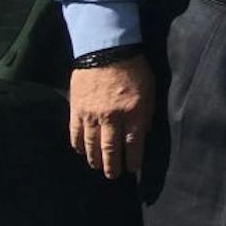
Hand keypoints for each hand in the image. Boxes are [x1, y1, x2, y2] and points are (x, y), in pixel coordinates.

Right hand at [69, 56, 154, 178]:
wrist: (106, 49)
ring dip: (94, 159)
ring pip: (91, 144)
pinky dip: (78, 145)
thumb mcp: (150, 89)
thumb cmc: (134, 68)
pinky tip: (81, 152)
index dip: (132, 159)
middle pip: (110, 149)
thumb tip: (145, 132)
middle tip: (113, 176)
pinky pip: (76, 133)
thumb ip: (147, 112)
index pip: (133, 144)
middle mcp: (112, 117)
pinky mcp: (77, 109)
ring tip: (97, 167)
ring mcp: (92, 114)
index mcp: (134, 112)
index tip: (132, 168)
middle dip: (112, 165)